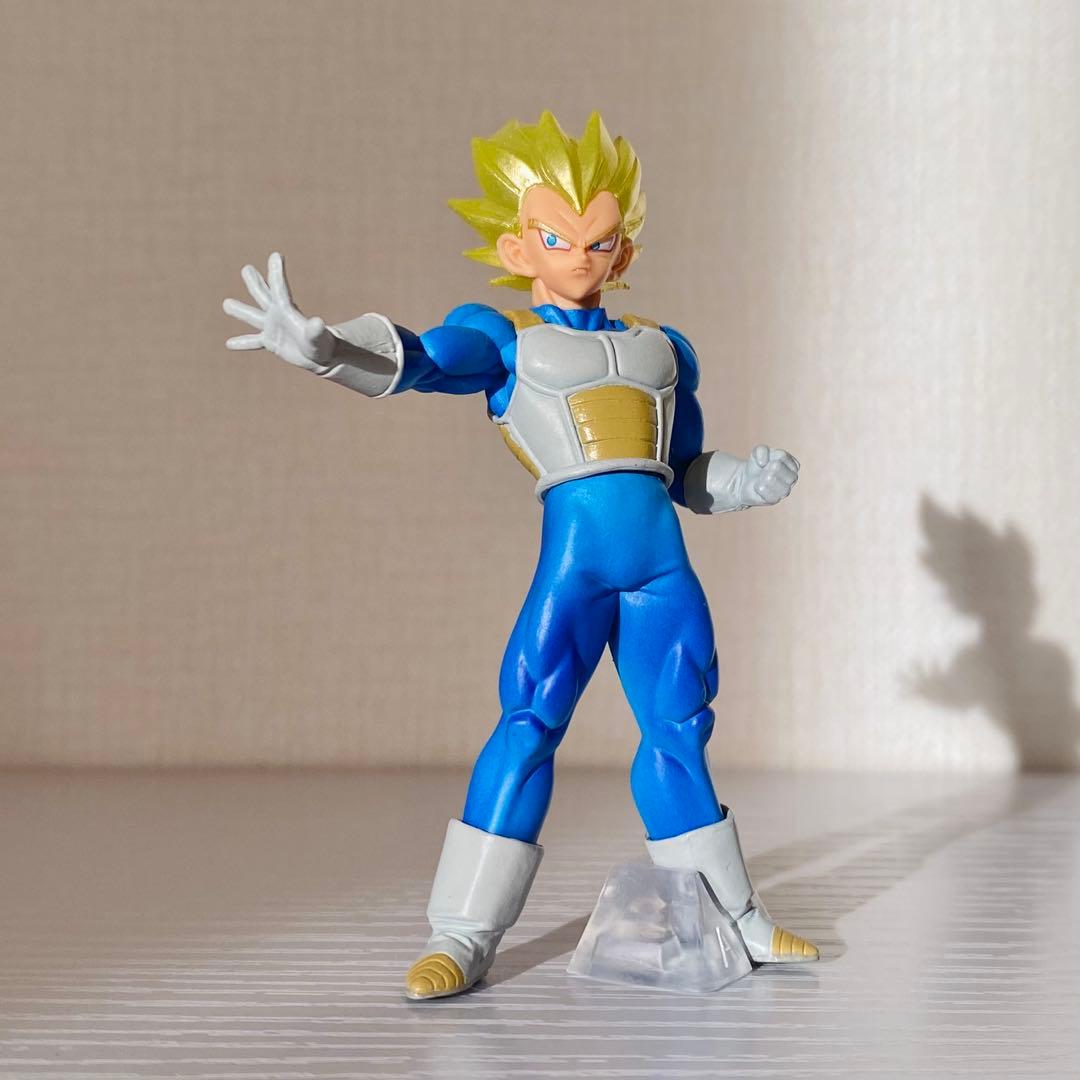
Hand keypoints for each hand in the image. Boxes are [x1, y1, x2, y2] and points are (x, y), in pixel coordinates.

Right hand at [223, 252, 332, 370]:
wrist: (323, 356)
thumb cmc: (323, 345)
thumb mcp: (318, 337)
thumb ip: (315, 331)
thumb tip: (318, 323)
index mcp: (287, 310)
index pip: (279, 288)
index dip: (276, 272)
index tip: (276, 255)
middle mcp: (278, 316)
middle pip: (263, 296)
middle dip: (254, 282)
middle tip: (247, 268)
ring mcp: (273, 328)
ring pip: (253, 317)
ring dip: (239, 310)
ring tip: (226, 303)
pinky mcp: (271, 342)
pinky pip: (253, 342)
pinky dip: (242, 343)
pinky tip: (229, 344)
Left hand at [737, 445, 799, 505]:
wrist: (746, 481)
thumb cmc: (757, 465)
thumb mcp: (758, 452)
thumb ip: (762, 450)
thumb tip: (764, 463)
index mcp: (793, 464)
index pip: (782, 456)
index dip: (768, 456)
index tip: (765, 461)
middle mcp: (793, 478)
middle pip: (777, 466)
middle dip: (765, 467)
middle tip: (763, 471)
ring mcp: (785, 490)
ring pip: (770, 478)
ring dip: (761, 477)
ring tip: (761, 479)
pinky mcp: (775, 500)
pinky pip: (764, 490)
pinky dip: (757, 487)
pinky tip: (758, 487)